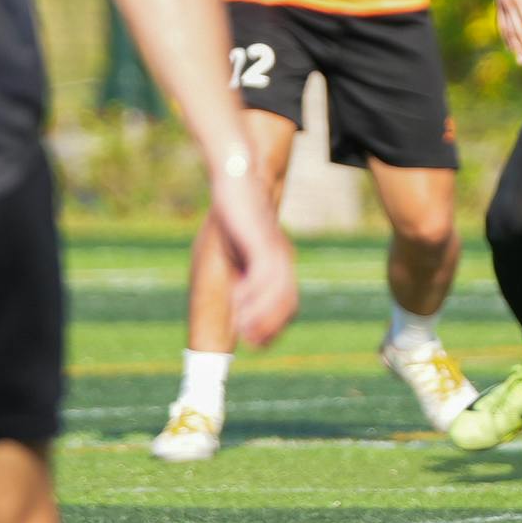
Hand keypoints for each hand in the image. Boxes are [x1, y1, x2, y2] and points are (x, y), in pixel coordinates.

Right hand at [202, 151, 298, 346]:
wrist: (238, 178)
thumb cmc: (232, 216)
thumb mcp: (234, 253)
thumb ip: (238, 278)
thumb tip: (233, 309)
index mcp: (277, 265)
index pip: (286, 304)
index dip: (274, 327)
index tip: (256, 344)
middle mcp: (282, 260)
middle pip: (289, 303)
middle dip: (271, 328)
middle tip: (251, 344)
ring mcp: (274, 251)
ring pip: (278, 292)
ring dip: (261, 316)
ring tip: (242, 330)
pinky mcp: (261, 240)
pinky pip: (264, 273)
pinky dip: (253, 293)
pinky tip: (237, 300)